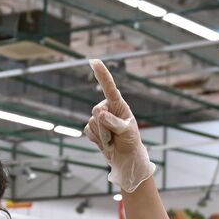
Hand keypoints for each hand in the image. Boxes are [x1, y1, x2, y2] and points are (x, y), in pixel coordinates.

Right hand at [83, 60, 155, 193]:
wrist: (125, 158)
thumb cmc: (130, 142)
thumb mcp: (126, 132)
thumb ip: (114, 122)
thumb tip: (99, 114)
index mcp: (119, 105)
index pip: (109, 87)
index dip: (101, 74)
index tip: (93, 61)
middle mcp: (107, 109)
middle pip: (96, 110)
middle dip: (105, 126)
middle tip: (115, 136)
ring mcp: (99, 119)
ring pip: (92, 123)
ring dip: (102, 135)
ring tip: (113, 141)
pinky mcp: (92, 129)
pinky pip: (88, 131)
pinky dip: (97, 140)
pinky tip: (105, 143)